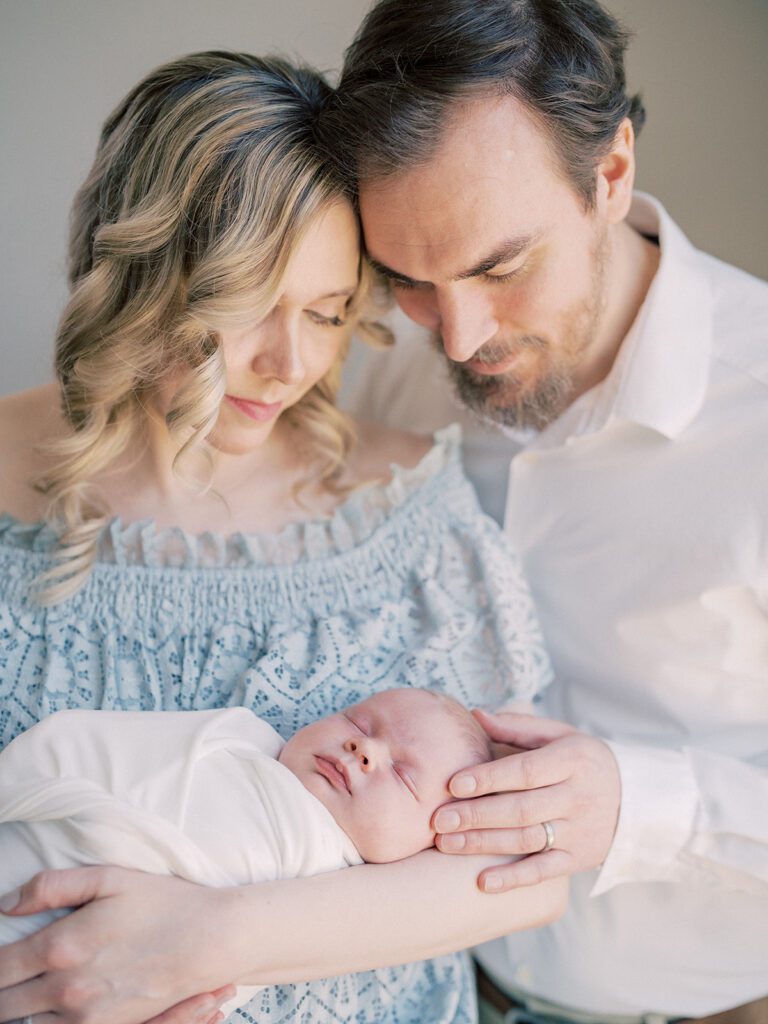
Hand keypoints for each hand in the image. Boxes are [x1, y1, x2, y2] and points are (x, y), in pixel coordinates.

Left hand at [0, 866, 241, 1023]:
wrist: (210, 941)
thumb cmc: (163, 902)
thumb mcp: (110, 877)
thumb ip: (51, 886)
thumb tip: (7, 902)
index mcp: (61, 947)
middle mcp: (66, 989)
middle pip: (3, 1004)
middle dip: (0, 987)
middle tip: (9, 970)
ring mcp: (85, 1017)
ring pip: (26, 1023)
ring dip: (19, 1006)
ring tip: (27, 985)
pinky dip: (45, 1020)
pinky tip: (52, 1003)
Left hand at [432, 710, 620, 892]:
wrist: (636, 800)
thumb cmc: (582, 760)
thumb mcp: (559, 735)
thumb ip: (517, 726)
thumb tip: (475, 714)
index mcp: (573, 759)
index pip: (525, 771)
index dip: (488, 777)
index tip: (453, 783)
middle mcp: (579, 796)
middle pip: (521, 809)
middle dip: (476, 815)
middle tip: (438, 820)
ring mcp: (580, 831)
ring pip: (526, 839)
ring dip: (483, 844)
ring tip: (445, 845)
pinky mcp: (580, 858)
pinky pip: (545, 871)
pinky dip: (514, 879)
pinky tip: (483, 882)